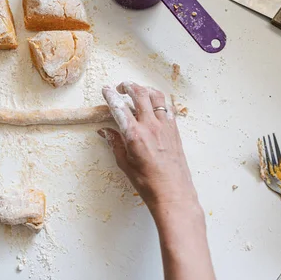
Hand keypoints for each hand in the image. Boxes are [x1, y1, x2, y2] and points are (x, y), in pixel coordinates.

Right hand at [98, 82, 195, 206]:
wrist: (173, 193)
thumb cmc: (148, 183)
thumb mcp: (125, 164)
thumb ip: (114, 143)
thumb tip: (105, 131)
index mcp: (135, 135)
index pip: (119, 108)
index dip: (110, 96)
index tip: (105, 90)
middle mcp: (151, 126)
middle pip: (140, 94)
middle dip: (128, 86)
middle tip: (120, 87)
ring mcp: (166, 127)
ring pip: (156, 96)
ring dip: (145, 89)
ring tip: (137, 90)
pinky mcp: (175, 130)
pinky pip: (167, 108)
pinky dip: (158, 101)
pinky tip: (153, 104)